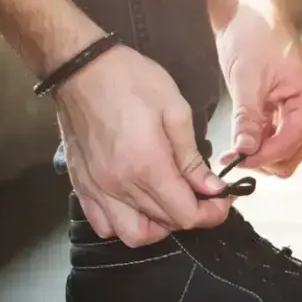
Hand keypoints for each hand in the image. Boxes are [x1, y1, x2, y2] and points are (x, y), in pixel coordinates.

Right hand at [55, 45, 233, 246]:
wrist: (79, 67)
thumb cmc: (129, 80)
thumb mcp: (174, 110)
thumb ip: (192, 156)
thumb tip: (211, 188)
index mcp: (148, 167)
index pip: (187, 215)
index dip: (212, 213)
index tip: (222, 198)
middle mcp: (120, 186)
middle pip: (166, 225)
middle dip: (192, 214)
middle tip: (202, 193)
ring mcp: (98, 189)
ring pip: (134, 234)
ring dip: (158, 226)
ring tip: (169, 202)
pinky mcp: (81, 185)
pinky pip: (104, 225)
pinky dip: (124, 223)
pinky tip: (137, 204)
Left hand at [215, 3, 301, 177]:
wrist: (248, 8)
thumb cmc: (252, 33)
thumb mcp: (246, 79)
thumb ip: (247, 118)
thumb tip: (244, 150)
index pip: (289, 144)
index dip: (261, 156)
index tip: (233, 161)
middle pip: (290, 155)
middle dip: (262, 159)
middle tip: (230, 156)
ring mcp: (299, 110)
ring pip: (283, 151)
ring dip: (259, 153)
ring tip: (231, 148)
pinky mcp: (285, 108)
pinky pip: (275, 137)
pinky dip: (258, 142)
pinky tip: (238, 137)